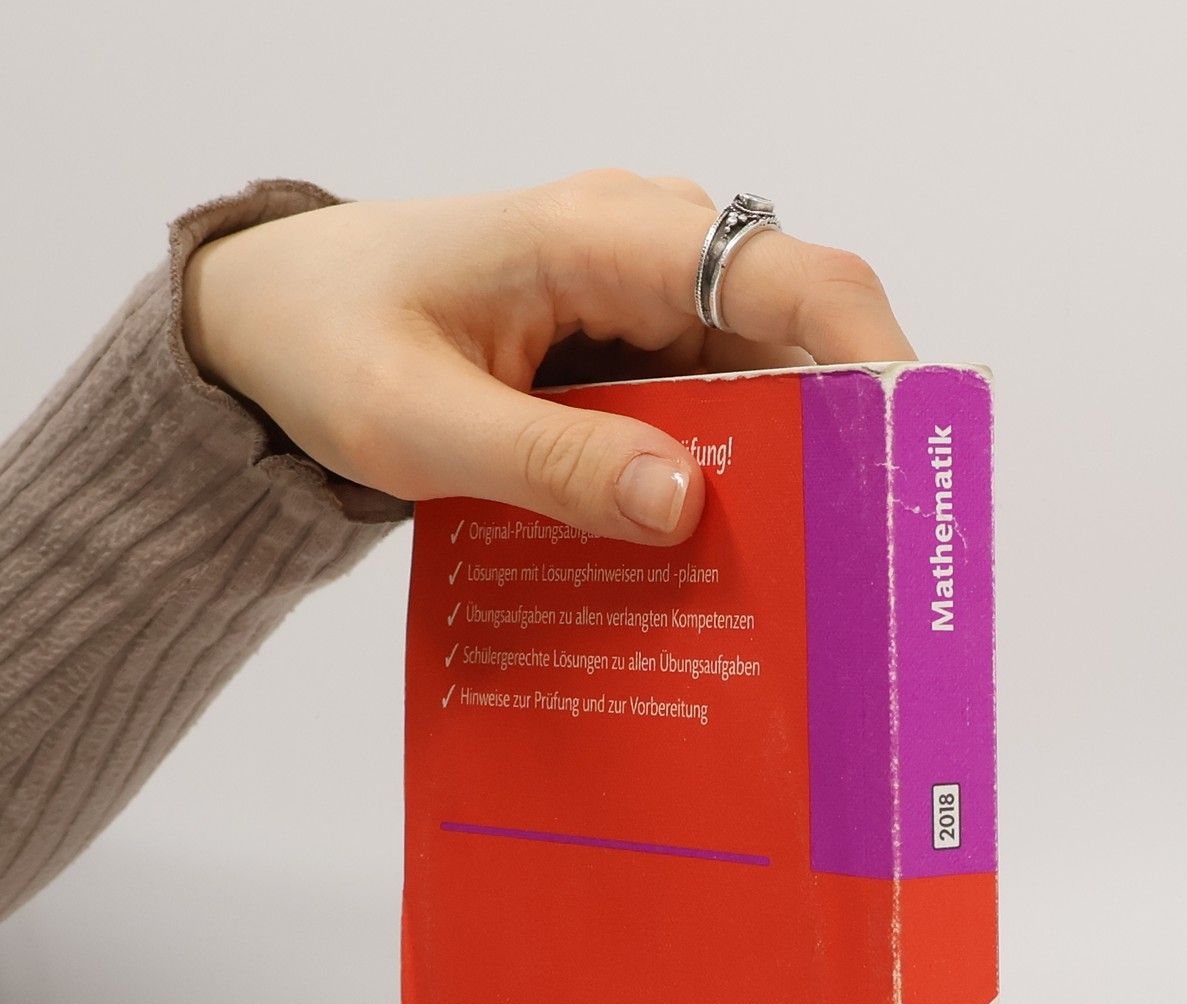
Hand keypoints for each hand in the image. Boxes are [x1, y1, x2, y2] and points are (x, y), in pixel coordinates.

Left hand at [181, 169, 914, 542]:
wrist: (273, 321)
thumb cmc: (328, 342)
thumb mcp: (415, 422)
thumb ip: (546, 464)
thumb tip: (683, 504)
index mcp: (603, 236)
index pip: (780, 273)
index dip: (867, 354)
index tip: (912, 450)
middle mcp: (645, 256)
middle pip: (792, 337)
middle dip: (840, 442)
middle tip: (866, 559)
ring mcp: (642, 308)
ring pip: (758, 389)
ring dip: (783, 477)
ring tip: (807, 583)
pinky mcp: (628, 361)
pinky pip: (707, 419)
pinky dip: (724, 485)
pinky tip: (723, 563)